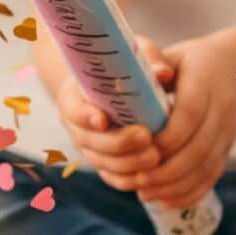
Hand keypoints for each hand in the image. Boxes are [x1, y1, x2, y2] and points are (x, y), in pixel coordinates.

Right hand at [57, 36, 175, 191]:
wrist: (117, 87)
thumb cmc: (125, 66)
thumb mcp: (134, 55)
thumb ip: (148, 59)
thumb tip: (164, 72)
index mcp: (74, 95)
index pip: (71, 108)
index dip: (84, 115)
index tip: (103, 119)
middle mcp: (76, 124)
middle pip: (88, 140)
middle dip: (117, 143)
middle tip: (146, 137)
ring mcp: (89, 146)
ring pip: (101, 162)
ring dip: (127, 163)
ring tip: (155, 157)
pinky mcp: (103, 162)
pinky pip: (111, 176)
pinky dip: (129, 179)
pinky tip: (149, 176)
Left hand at [137, 35, 235, 208]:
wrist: (233, 68)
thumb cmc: (186, 63)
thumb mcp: (171, 54)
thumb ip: (153, 61)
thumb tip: (152, 73)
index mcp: (206, 81)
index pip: (192, 112)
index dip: (170, 135)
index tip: (146, 149)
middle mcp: (223, 109)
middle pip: (200, 146)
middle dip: (169, 168)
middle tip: (139, 179)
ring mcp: (229, 132)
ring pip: (207, 166)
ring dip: (175, 185)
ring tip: (145, 192)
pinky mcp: (227, 149)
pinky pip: (212, 176)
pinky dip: (190, 193)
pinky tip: (165, 202)